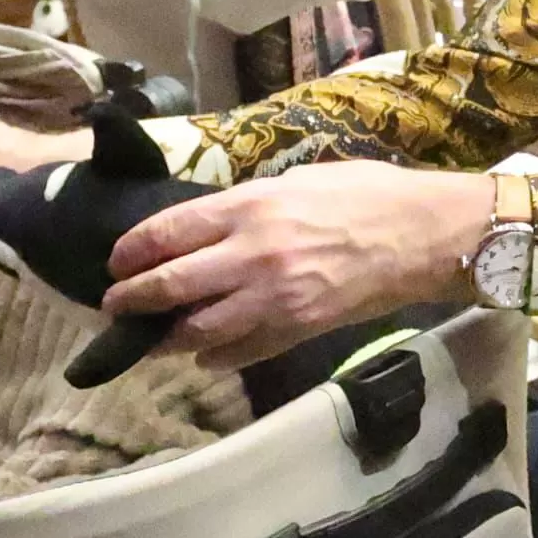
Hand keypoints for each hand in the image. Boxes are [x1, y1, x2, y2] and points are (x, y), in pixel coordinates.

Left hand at [105, 162, 488, 365]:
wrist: (421, 236)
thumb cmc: (366, 194)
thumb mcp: (299, 180)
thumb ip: (249, 205)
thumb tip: (212, 224)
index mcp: (250, 206)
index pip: (167, 232)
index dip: (131, 251)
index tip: (115, 261)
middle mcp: (252, 254)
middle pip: (169, 285)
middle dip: (131, 300)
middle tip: (115, 306)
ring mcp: (273, 298)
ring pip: (196, 330)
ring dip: (165, 338)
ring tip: (150, 339)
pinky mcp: (295, 330)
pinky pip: (238, 352)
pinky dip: (213, 357)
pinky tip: (205, 355)